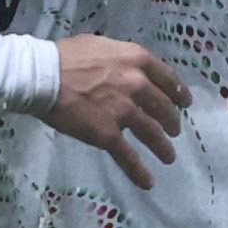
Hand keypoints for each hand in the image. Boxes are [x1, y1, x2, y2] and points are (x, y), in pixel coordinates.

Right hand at [34, 36, 186, 181]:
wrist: (43, 76)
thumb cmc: (66, 56)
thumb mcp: (101, 45)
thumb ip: (120, 58)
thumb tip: (125, 66)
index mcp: (136, 60)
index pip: (168, 78)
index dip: (179, 92)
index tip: (184, 102)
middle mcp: (137, 85)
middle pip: (164, 107)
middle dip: (172, 121)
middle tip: (175, 129)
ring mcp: (124, 111)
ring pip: (152, 133)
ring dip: (163, 147)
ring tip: (169, 156)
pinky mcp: (108, 134)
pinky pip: (128, 156)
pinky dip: (139, 171)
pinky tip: (147, 182)